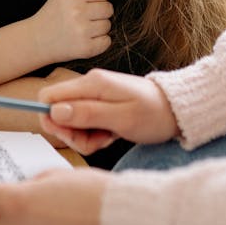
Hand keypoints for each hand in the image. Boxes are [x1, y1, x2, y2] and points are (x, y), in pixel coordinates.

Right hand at [28, 0, 113, 63]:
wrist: (37, 40)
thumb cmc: (55, 12)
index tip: (88, 2)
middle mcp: (77, 12)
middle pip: (109, 8)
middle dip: (99, 12)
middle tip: (84, 16)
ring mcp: (82, 31)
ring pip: (108, 25)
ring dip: (99, 27)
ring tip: (82, 28)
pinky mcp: (86, 48)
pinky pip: (107, 41)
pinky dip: (99, 42)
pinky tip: (85, 39)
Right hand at [38, 69, 178, 155]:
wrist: (177, 111)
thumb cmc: (154, 114)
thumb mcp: (121, 118)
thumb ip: (87, 114)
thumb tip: (54, 112)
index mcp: (92, 84)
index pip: (48, 96)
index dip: (51, 119)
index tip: (72, 135)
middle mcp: (89, 86)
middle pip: (57, 112)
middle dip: (71, 133)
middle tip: (95, 141)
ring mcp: (94, 96)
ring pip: (71, 122)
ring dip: (85, 137)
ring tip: (108, 137)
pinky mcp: (100, 107)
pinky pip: (84, 125)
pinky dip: (94, 135)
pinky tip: (111, 135)